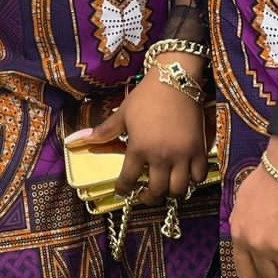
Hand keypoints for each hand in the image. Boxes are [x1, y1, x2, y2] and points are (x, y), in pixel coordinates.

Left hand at [64, 76, 208, 202]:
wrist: (176, 79)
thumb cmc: (146, 96)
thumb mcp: (122, 113)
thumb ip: (104, 131)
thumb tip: (77, 139)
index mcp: (138, 148)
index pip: (128, 180)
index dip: (123, 189)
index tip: (123, 191)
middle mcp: (160, 156)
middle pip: (156, 191)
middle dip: (148, 198)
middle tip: (144, 195)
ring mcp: (182, 155)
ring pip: (178, 189)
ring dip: (170, 193)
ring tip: (165, 188)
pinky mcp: (200, 149)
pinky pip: (200, 176)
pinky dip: (193, 180)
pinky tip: (185, 175)